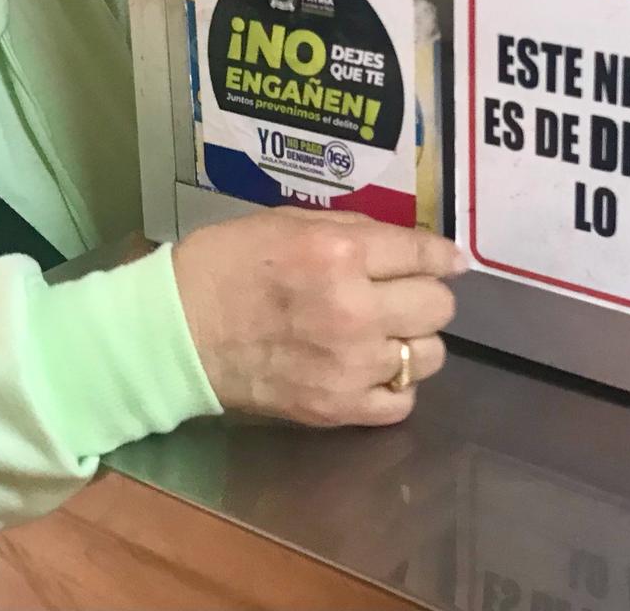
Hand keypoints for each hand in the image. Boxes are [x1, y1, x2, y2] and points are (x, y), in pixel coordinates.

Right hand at [171, 209, 466, 426]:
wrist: (178, 331)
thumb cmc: (229, 264)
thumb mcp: (290, 222)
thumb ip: (356, 231)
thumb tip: (416, 245)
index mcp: (342, 254)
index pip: (425, 255)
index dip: (444, 257)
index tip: (451, 262)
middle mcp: (355, 310)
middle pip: (438, 308)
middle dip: (426, 296)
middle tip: (403, 295)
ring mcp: (350, 365)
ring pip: (428, 357)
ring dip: (414, 342)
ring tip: (385, 335)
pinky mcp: (337, 408)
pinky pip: (401, 402)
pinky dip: (394, 386)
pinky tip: (372, 370)